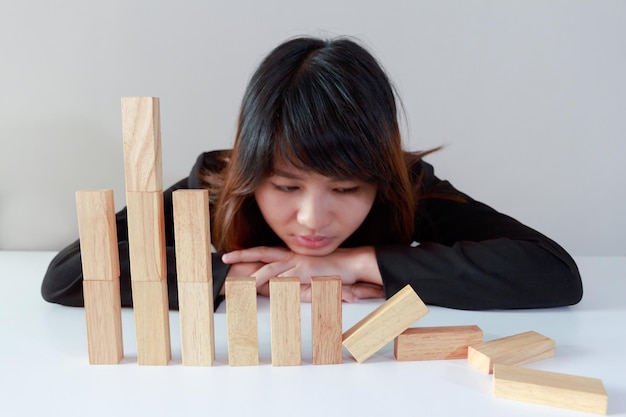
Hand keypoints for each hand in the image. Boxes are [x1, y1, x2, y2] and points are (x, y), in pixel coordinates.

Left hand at [221, 246, 383, 299]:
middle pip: (262, 254)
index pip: (265, 252)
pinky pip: (288, 278)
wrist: (351, 264)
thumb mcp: (308, 273)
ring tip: (241, 282)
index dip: (248, 253)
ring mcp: (299, 263)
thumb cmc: (331, 270)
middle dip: (243, 256)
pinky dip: (276, 284)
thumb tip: (277, 287)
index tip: (232, 254)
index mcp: (291, 255)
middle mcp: (292, 256)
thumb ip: (293, 279)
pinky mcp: (307, 272)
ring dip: (256, 275)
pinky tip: (265, 288)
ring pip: (272, 268)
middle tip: (226, 258)